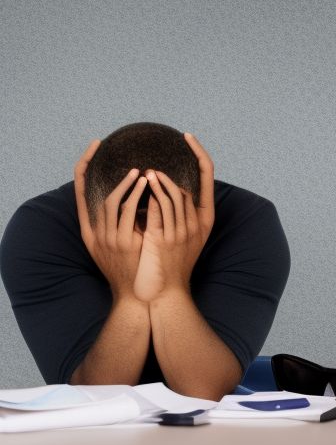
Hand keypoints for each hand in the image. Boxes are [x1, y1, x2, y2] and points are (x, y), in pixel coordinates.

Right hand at [74, 141, 147, 298]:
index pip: (79, 192)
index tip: (93, 147)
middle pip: (92, 193)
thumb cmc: (129, 270)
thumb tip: (127, 199)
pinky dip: (135, 197)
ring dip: (125, 184)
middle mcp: (95, 232)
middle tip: (116, 153)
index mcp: (90, 230)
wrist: (136, 297)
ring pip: (111, 202)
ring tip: (139, 172)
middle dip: (102, 169)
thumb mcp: (114, 247)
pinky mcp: (123, 243)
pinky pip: (127, 214)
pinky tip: (146, 186)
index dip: (84, 167)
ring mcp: (108, 238)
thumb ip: (116, 223)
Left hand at [133, 134, 214, 301]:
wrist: (168, 291)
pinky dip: (150, 196)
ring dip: (157, 181)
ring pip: (171, 194)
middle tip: (152, 163)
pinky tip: (140, 188)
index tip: (189, 136)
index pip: (209, 175)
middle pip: (184, 186)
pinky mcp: (166, 238)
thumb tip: (175, 189)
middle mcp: (197, 222)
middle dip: (168, 172)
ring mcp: (183, 230)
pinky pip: (158, 209)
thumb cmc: (175, 263)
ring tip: (145, 173)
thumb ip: (184, 213)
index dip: (200, 152)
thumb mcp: (188, 237)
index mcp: (206, 217)